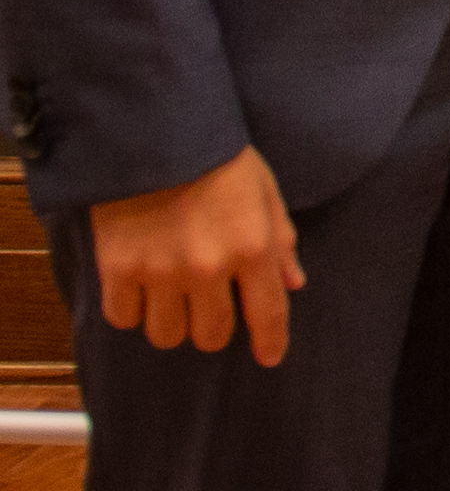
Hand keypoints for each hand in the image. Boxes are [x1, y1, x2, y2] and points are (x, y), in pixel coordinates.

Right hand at [90, 147, 300, 365]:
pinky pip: (124, 318)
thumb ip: (281, 241)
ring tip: (173, 299)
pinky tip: (140, 291)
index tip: (270, 358)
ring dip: (173, 324)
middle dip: (214, 329)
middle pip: (212, 335)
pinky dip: (133, 311)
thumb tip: (292, 284)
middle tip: (209, 308)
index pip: (267, 313)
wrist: (153, 132)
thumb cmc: (217, 158)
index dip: (271, 342)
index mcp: (253, 248)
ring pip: (167, 335)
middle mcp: (208, 268)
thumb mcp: (265, 192)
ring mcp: (160, 272)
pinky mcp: (117, 269)